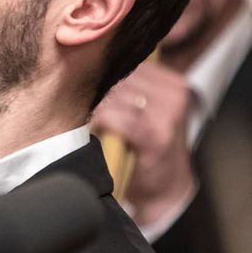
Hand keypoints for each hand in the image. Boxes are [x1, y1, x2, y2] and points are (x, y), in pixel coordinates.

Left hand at [91, 64, 196, 226]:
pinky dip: (103, 122)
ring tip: (87, 117)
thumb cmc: (147, 148)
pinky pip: (119, 118)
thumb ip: (127, 89)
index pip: (129, 62)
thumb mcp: (145, 111)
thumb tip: (84, 62)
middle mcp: (175, 93)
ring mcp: (169, 113)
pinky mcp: (157, 135)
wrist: (165, 190)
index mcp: (172, 82)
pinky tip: (94, 128)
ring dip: (97, 106)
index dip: (102, 70)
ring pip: (117, 96)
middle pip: (122, 78)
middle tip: (77, 99)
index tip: (80, 76)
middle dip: (97, 89)